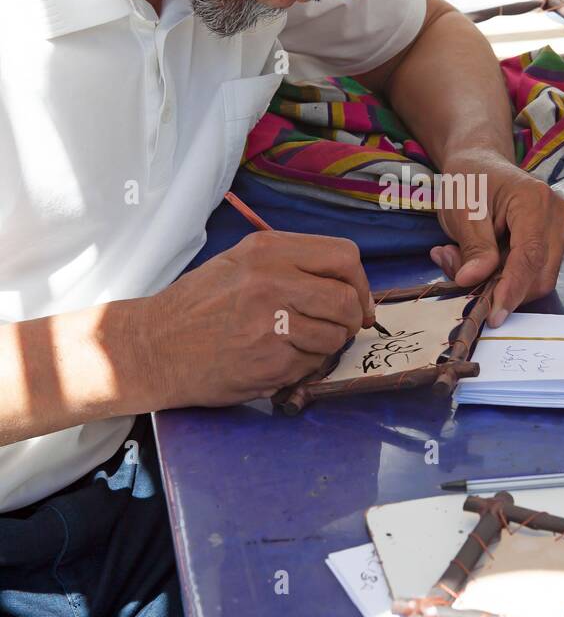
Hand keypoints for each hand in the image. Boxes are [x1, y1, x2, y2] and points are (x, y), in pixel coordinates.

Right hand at [140, 232, 374, 406]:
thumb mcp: (239, 263)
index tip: (356, 300)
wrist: (152, 347)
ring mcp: (271, 322)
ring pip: (334, 336)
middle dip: (351, 319)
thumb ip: (290, 265)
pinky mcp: (269, 361)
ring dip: (326, 346)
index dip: (358, 282)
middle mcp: (271, 281)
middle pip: (346, 299)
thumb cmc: (197, 306)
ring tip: (298, 344)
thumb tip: (345, 284)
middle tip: (340, 329)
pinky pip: (311, 364)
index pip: (343, 256)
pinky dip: (303, 367)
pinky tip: (277, 360)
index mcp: (267, 250)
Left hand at [430, 152, 563, 325]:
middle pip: (540, 273)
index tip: (494, 314)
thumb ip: (472, 246)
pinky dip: (506, 277)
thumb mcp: (461, 210)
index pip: (530, 256)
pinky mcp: (552, 243)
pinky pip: (533, 272)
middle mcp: (556, 216)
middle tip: (460, 277)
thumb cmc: (470, 180)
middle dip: (503, 288)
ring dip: (501, 283)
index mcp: (535, 201)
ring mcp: (559, 230)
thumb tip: (472, 281)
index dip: (512, 289)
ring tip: (464, 261)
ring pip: (538, 277)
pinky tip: (481, 261)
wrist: (480, 164)